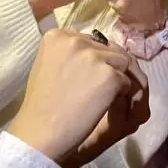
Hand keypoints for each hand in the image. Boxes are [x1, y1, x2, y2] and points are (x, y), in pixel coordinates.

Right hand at [7, 29, 136, 166]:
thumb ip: (68, 56)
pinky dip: (121, 95)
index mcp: (57, 36)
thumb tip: (94, 54)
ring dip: (117, 80)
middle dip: (108, 67)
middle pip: (107, 49)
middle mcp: (76, 40)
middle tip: (101, 89)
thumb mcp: (47, 66)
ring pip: (121, 63)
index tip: (88, 77)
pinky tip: (105, 106)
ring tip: (104, 98)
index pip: (89, 41)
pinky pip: (126, 82)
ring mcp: (95, 57)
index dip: (93, 60)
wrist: (41, 132)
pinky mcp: (110, 76)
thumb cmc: (41, 105)